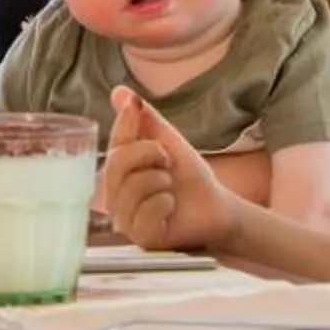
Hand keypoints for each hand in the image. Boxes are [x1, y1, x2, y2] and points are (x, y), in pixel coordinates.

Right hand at [100, 86, 239, 253]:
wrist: (218, 207)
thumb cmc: (190, 177)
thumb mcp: (168, 141)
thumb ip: (143, 118)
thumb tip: (120, 91)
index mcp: (117, 174)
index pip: (111, 144)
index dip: (123, 125)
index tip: (134, 108)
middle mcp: (115, 198)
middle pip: (116, 165)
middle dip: (148, 154)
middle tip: (167, 162)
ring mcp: (126, 221)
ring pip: (133, 188)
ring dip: (161, 181)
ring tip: (170, 188)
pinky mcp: (141, 238)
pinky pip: (146, 212)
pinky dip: (165, 204)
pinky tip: (171, 208)